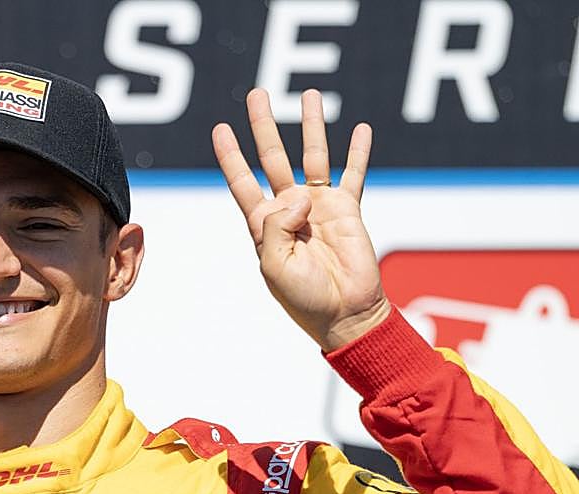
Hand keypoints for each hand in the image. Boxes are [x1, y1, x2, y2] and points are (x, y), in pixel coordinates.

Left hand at [212, 88, 389, 350]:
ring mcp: (320, 206)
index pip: (242, 182)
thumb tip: (299, 194)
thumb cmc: (303, 297)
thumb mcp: (275, 265)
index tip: (220, 129)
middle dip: (264, 127)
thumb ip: (278, 227)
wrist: (344, 313)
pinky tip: (360, 129)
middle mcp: (289, 209)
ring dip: (312, 126)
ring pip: (314, 155)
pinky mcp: (348, 210)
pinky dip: (358, 152)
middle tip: (257, 94)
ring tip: (310, 95)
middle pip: (273, 158)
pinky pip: (354, 174)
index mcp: (264, 224)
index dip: (231, 156)